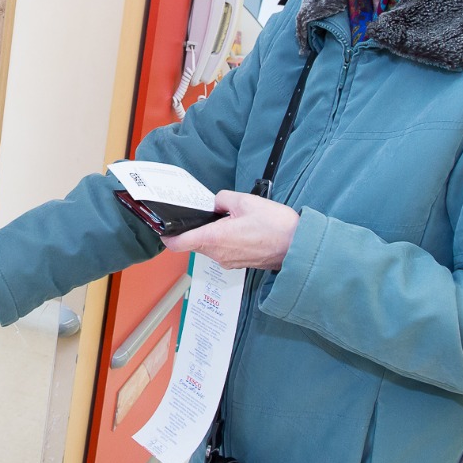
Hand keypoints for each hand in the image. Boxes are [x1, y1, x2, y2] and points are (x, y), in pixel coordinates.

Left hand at [162, 190, 298, 270]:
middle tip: (207, 213)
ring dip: (212, 234)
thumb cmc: (276, 226)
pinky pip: (222, 251)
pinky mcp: (238, 264)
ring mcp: (228, 262)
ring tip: (229, 220)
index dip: (168, 235)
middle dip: (196, 228)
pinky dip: (224, 241)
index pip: (178, 243)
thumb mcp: (245, 201)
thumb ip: (223, 199)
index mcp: (214, 239)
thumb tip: (216, 202)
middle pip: (194, 243)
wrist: (297, 247)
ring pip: (209, 247)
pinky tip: (238, 229)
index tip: (165, 227)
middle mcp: (218, 254)